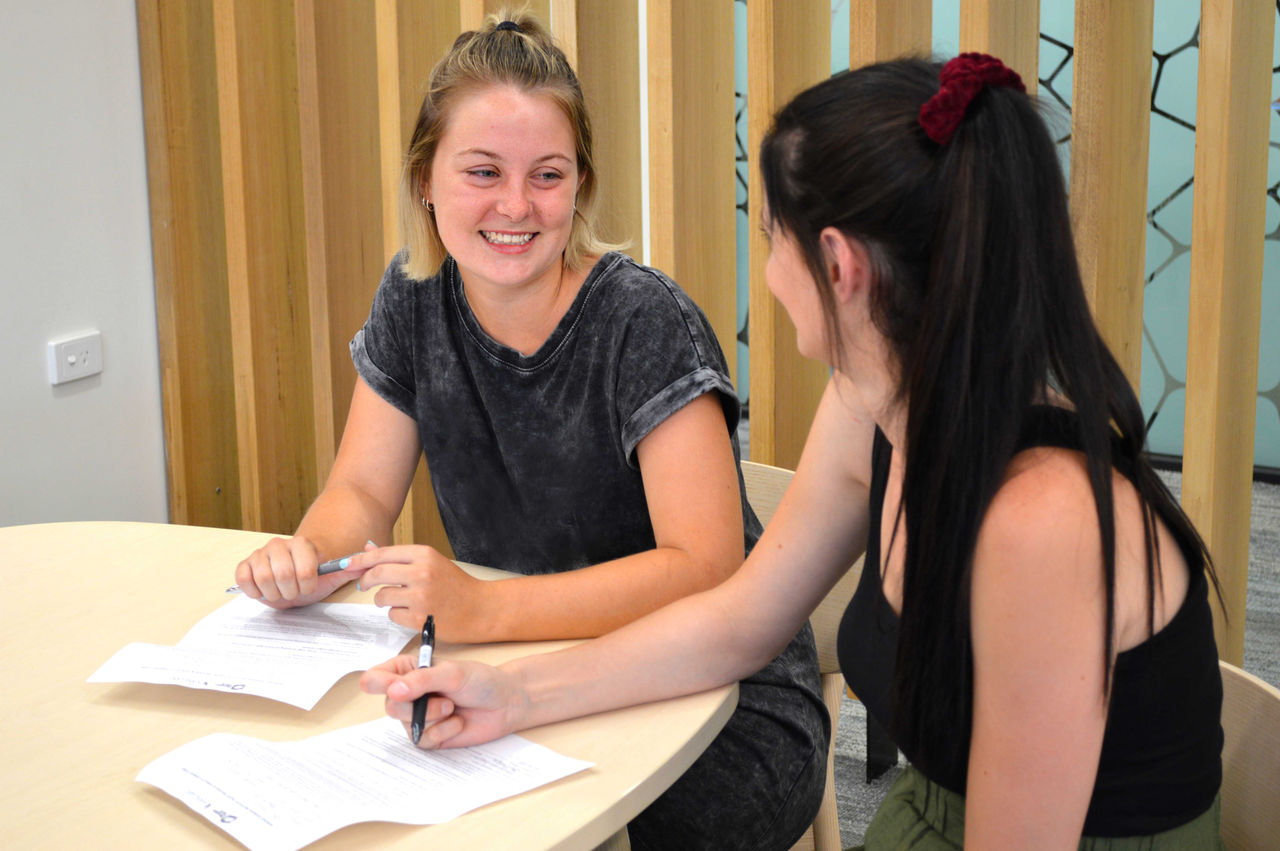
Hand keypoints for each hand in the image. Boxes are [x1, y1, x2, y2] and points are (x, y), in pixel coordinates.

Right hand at [235, 537, 370, 607]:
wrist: (294, 581)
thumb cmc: (315, 579)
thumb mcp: (336, 575)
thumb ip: (354, 565)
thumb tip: (371, 552)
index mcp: (302, 545)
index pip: (305, 569)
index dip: (308, 584)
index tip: (310, 587)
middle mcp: (278, 545)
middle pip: (281, 575)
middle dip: (291, 591)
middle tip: (295, 592)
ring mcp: (260, 554)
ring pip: (263, 578)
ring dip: (274, 593)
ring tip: (281, 592)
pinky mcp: (244, 566)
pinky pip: (243, 578)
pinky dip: (254, 590)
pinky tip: (264, 591)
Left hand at [357, 545, 486, 635]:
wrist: (481, 609)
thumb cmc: (457, 586)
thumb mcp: (431, 563)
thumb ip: (401, 558)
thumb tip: (368, 549)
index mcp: (424, 554)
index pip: (383, 554)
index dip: (361, 560)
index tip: (348, 564)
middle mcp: (421, 572)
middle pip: (377, 573)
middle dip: (365, 580)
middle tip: (364, 585)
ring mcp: (420, 596)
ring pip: (382, 597)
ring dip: (384, 600)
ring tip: (398, 601)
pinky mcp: (420, 618)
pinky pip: (392, 615)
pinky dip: (397, 615)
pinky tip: (412, 613)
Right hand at [359, 653, 527, 747]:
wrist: (506, 703)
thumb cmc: (481, 680)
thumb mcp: (452, 673)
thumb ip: (421, 680)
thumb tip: (393, 691)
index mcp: (408, 671)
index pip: (375, 678)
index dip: (379, 684)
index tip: (395, 688)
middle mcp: (409, 694)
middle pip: (389, 706)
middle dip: (417, 705)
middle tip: (444, 699)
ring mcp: (418, 717)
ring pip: (406, 725)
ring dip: (434, 717)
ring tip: (453, 707)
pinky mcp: (430, 737)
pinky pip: (423, 740)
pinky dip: (443, 732)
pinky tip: (457, 722)